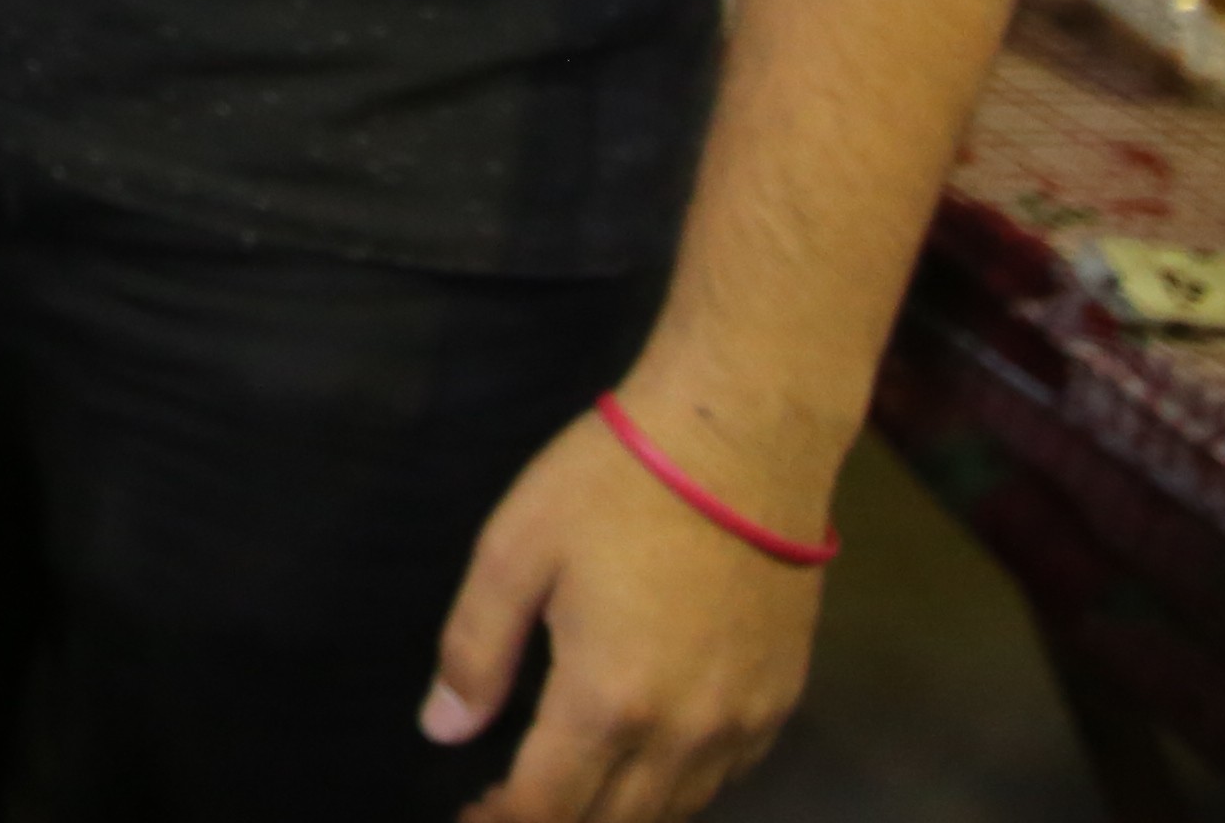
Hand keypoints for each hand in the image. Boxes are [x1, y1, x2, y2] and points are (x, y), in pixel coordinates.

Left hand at [428, 403, 827, 821]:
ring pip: (676, 811)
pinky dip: (677, 788)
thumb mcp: (514, 551)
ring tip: (567, 787)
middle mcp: (685, 734)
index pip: (547, 809)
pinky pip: (726, 777)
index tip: (469, 815)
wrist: (743, 439)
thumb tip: (443, 729)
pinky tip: (642, 759)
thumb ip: (475, 649)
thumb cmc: (615, 484)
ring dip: (618, 813)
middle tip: (505, 802)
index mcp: (609, 702)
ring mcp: (743, 722)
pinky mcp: (782, 700)